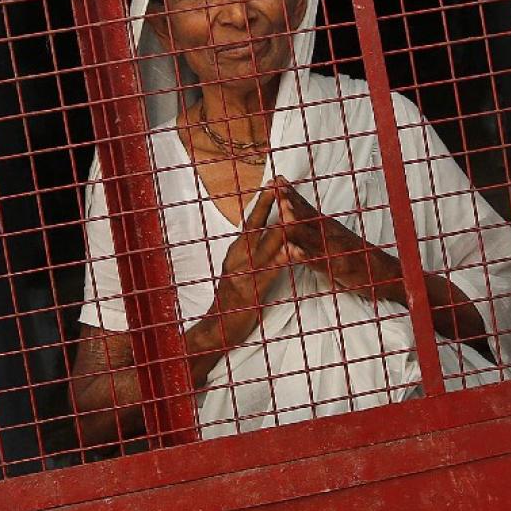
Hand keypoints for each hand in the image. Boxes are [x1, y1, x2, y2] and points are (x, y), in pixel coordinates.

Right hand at [185, 182, 299, 381]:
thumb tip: (263, 235)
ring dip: (278, 229)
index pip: (250, 222)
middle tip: (279, 186)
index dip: (261, 202)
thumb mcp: (239, 271)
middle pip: (254, 227)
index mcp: (236, 253)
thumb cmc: (233, 300)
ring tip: (292, 213)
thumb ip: (250, 254)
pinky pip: (268, 273)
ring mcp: (242, 274)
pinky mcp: (250, 290)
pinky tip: (293, 252)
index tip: (272, 182)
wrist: (217, 327)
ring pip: (262, 247)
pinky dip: (281, 261)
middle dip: (267, 205)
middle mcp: (237, 259)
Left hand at [279, 185, 492, 350]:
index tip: (276, 180)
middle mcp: (335, 237)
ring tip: (283, 210)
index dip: (293, 195)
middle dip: (291, 201)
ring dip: (298, 222)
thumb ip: (323, 236)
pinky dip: (307, 256)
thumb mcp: (341, 245)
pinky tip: (294, 251)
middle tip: (275, 185)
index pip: (309, 209)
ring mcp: (338, 252)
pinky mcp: (340, 270)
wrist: (393, 277)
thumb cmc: (363, 263)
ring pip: (314, 236)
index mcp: (332, 230)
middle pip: (309, 216)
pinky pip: (321, 262)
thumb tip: (305, 225)